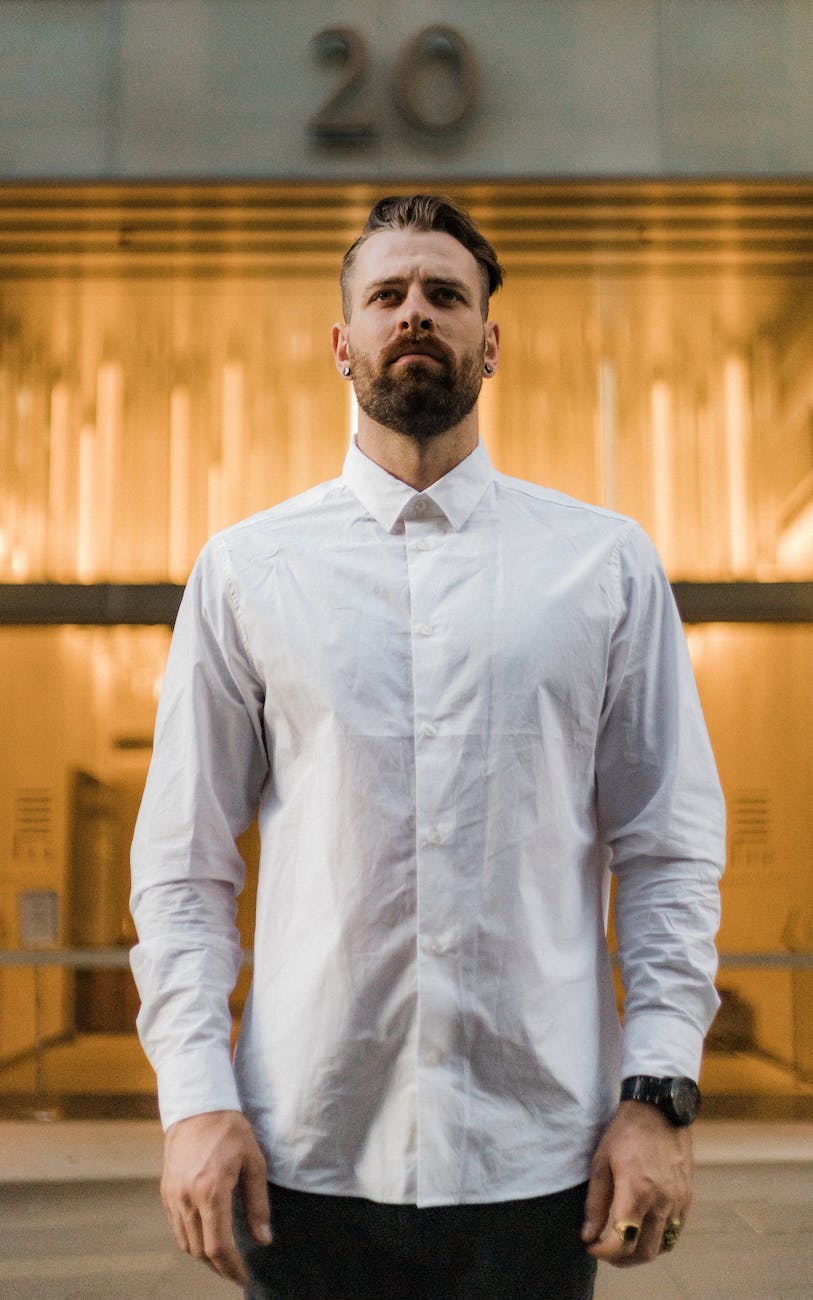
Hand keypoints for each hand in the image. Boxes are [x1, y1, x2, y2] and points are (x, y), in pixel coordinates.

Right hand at [161, 1109, 270, 1285]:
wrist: (197, 1105)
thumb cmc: (230, 1130)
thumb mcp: (253, 1162)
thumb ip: (257, 1204)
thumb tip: (264, 1239)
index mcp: (211, 1191)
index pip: (218, 1246)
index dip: (232, 1268)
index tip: (245, 1277)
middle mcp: (187, 1198)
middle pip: (200, 1251)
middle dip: (219, 1267)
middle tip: (237, 1272)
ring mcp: (173, 1195)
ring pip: (185, 1242)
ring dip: (204, 1256)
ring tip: (224, 1259)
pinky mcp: (166, 1191)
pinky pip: (177, 1227)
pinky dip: (191, 1239)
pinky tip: (206, 1236)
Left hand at [581, 1100, 691, 1266]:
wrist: (659, 1109)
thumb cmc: (625, 1133)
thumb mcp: (601, 1162)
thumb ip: (595, 1202)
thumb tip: (588, 1235)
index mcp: (636, 1191)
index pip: (622, 1241)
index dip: (603, 1252)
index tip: (591, 1246)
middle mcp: (661, 1201)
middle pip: (645, 1252)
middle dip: (622, 1259)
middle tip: (606, 1251)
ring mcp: (678, 1200)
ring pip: (663, 1246)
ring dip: (641, 1251)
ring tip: (624, 1242)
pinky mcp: (687, 1196)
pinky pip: (675, 1231)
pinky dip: (659, 1238)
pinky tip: (644, 1228)